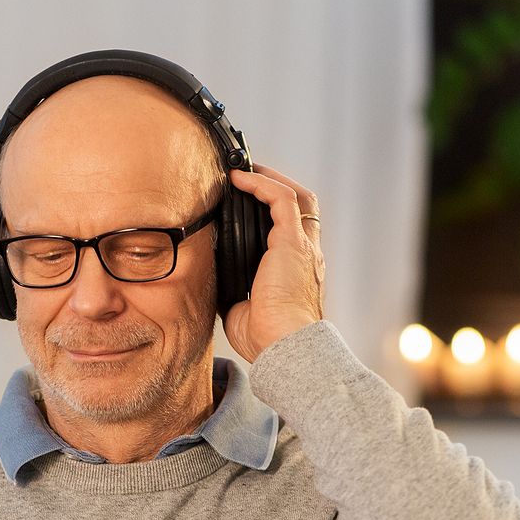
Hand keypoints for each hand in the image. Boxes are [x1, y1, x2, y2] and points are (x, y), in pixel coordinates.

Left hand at [222, 164, 325, 361]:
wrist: (285, 348)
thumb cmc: (267, 340)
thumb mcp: (243, 309)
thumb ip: (233, 290)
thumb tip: (212, 279)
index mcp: (299, 272)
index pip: (294, 230)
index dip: (274, 211)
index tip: (247, 202)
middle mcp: (307, 255)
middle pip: (302, 206)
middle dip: (275, 186)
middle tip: (245, 178)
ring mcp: (303, 246)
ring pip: (295, 195)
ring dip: (268, 178)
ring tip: (241, 171)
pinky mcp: (293, 242)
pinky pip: (281, 198)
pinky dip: (260, 184)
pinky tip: (238, 179)